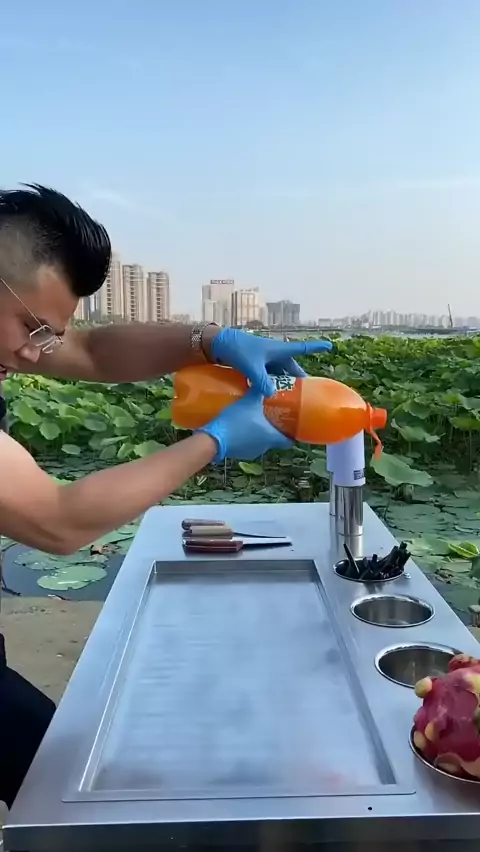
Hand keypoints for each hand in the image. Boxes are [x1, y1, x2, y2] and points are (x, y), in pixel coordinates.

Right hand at [196, 388, 291, 462]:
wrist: (214, 439)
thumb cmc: (236, 421)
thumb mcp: (249, 401)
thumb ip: (258, 390)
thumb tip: (265, 380)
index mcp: (272, 437)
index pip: (289, 440)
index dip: (292, 434)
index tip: (292, 425)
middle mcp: (265, 447)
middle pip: (275, 440)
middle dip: (275, 429)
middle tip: (273, 416)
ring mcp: (252, 452)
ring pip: (261, 442)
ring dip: (260, 433)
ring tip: (256, 420)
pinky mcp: (240, 454)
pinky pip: (249, 445)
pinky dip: (248, 438)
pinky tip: (242, 427)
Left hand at [210, 328, 331, 396]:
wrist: (219, 344)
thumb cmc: (238, 350)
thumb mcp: (251, 366)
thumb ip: (262, 380)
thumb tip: (272, 394)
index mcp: (279, 349)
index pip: (302, 348)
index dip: (316, 347)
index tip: (330, 346)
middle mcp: (275, 354)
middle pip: (292, 368)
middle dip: (299, 380)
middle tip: (307, 394)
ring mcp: (266, 360)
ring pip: (280, 374)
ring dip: (285, 384)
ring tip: (291, 399)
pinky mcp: (257, 365)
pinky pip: (269, 376)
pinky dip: (272, 385)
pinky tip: (272, 396)